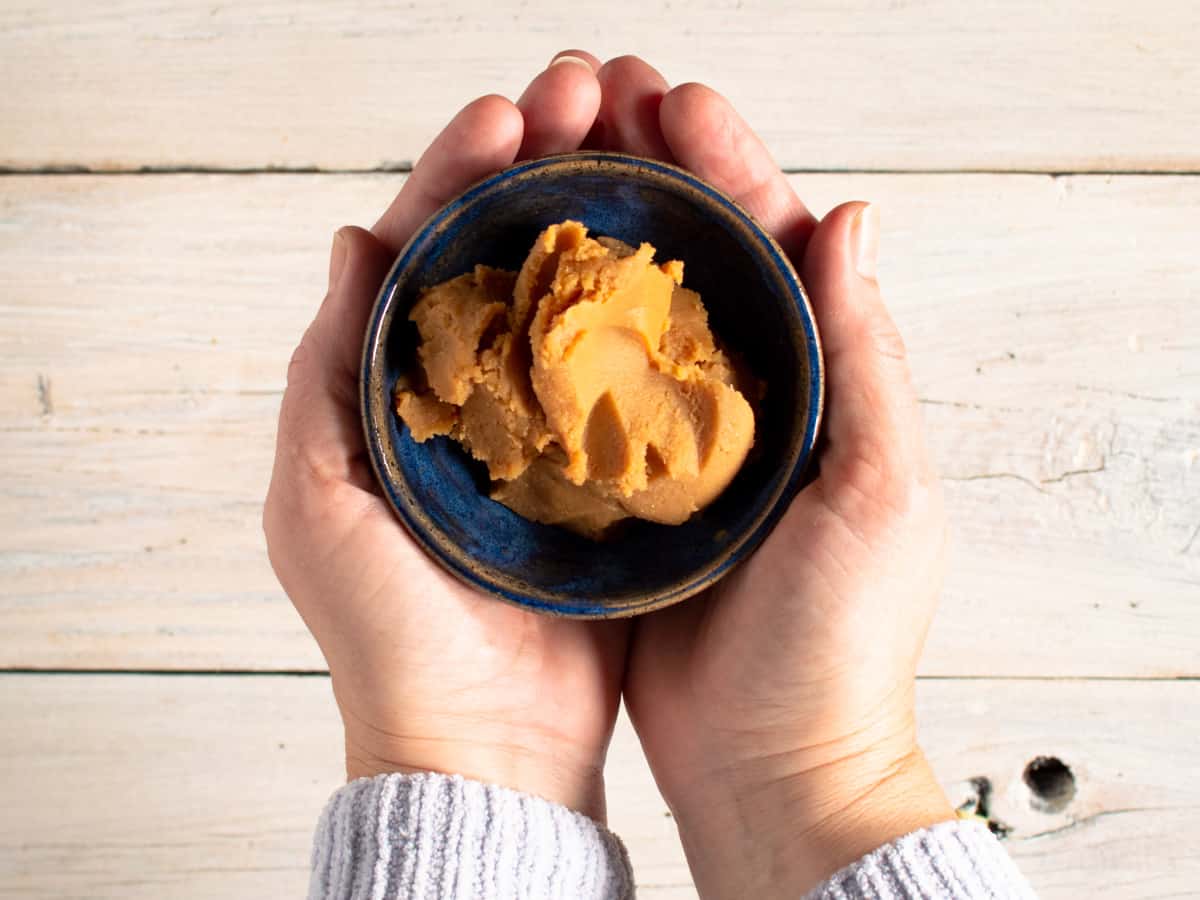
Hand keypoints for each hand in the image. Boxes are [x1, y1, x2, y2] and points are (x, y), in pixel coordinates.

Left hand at [263, 53, 628, 821]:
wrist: (484, 741)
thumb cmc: (385, 633)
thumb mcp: (318, 498)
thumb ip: (327, 370)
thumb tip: (352, 240)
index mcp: (400, 383)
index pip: (428, 247)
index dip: (464, 168)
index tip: (513, 111)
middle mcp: (479, 389)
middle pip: (507, 247)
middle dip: (544, 159)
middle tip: (591, 89)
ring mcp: (551, 420)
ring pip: (573, 290)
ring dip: (603, 209)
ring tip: (643, 135)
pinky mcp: (610, 462)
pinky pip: (629, 364)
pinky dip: (650, 302)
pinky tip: (683, 247)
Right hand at [604, 59, 955, 894]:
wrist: (765, 760)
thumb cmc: (838, 643)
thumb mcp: (881, 494)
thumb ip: (864, 355)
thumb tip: (851, 217)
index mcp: (809, 376)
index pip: (766, 235)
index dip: (720, 156)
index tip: (666, 97)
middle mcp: (732, 391)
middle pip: (683, 248)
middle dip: (637, 162)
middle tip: (583, 93)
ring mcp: (663, 432)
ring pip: (618, 298)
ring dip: (580, 218)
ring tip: (530, 150)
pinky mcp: (606, 481)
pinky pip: (567, 377)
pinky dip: (537, 317)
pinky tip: (499, 270)